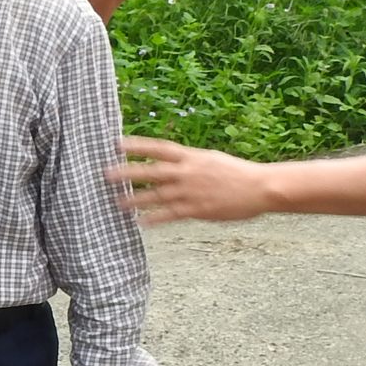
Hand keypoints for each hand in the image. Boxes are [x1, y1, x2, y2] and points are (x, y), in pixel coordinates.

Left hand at [112, 135, 274, 224]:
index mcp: (192, 157)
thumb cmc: (236, 173)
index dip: (137, 145)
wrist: (260, 187)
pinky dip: (154, 218)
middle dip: (127, 172)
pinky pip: (170, 215)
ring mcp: (191, 192)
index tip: (116, 144)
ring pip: (157, 196)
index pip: (159, 148)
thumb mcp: (210, 159)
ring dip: (135, 199)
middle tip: (105, 174)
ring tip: (116, 203)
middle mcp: (188, 173)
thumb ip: (188, 161)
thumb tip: (167, 160)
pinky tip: (140, 222)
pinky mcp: (197, 210)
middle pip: (151, 171)